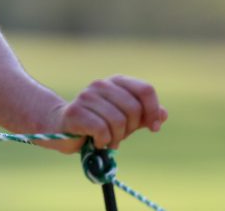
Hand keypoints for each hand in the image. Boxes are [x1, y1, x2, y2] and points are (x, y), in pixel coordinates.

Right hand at [39, 75, 167, 153]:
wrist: (61, 127)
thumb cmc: (97, 122)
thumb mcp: (125, 119)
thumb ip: (145, 115)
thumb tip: (163, 114)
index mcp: (116, 82)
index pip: (145, 90)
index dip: (153, 111)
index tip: (154, 128)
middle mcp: (101, 84)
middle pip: (134, 109)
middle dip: (131, 129)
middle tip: (120, 135)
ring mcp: (86, 96)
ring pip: (118, 121)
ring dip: (116, 138)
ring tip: (108, 140)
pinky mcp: (75, 112)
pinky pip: (102, 130)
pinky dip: (104, 141)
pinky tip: (96, 141)